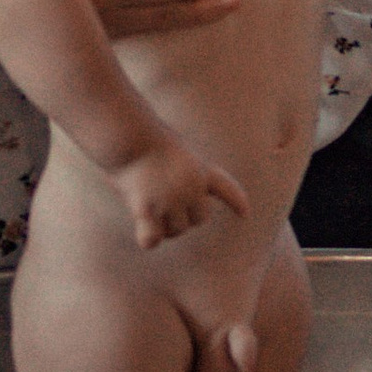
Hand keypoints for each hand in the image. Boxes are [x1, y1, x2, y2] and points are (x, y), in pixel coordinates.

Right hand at [117, 135, 247, 249]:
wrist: (127, 133)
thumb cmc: (144, 134)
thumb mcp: (171, 146)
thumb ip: (177, 173)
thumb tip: (166, 198)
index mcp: (200, 170)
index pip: (226, 188)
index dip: (236, 202)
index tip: (244, 214)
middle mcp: (191, 187)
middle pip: (199, 220)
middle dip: (184, 218)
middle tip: (162, 204)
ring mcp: (171, 199)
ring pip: (175, 230)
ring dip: (162, 225)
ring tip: (145, 204)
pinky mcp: (147, 208)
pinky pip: (152, 238)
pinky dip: (148, 238)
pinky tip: (142, 231)